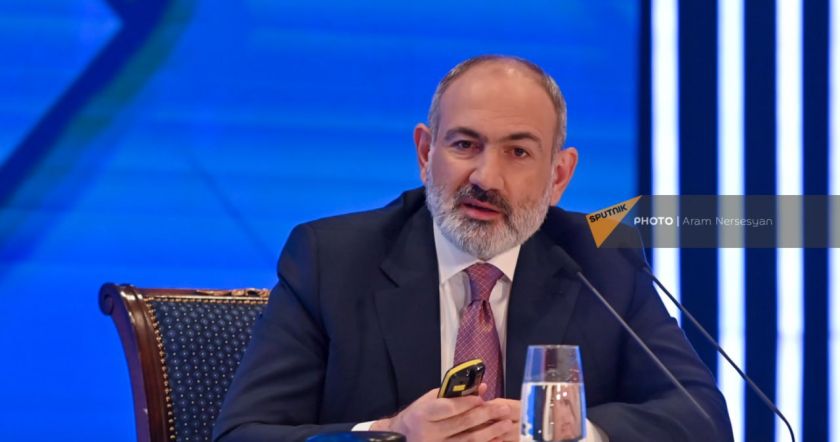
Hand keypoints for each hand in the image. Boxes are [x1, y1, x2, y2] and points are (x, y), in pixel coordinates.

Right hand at [371, 384, 515, 441]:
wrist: (401, 438)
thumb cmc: (417, 415)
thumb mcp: (429, 400)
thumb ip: (454, 394)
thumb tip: (481, 388)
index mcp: (423, 414)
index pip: (449, 408)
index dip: (467, 403)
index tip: (484, 399)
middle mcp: (429, 433)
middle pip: (462, 424)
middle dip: (486, 416)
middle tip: (504, 409)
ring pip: (468, 440)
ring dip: (490, 432)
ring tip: (506, 424)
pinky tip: (497, 440)